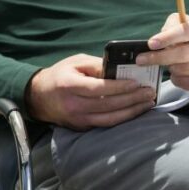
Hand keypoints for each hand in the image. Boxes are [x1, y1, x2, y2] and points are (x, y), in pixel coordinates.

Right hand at [26, 53, 155, 130]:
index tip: (137, 83)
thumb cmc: (59, 75)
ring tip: (148, 103)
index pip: (98, 88)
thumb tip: (120, 69)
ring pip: (110, 119)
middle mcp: (73, 104)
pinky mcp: (81, 127)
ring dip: (132, 111)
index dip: (119, 87)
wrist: (38, 97)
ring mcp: (77, 118)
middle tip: (150, 92)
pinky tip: (135, 111)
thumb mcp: (74, 63)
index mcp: (69, 85)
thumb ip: (96, 65)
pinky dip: (123, 119)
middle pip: (108, 104)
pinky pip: (106, 125)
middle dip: (132, 99)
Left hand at [145, 13, 188, 91]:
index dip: (168, 37)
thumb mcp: (181, 24)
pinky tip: (177, 72)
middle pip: (184, 54)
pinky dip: (177, 78)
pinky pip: (187, 82)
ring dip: (171, 67)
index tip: (151, 44)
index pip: (187, 32)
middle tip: (141, 60)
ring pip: (184, 69)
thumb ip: (171, 27)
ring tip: (168, 63)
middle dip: (159, 58)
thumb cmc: (188, 35)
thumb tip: (159, 39)